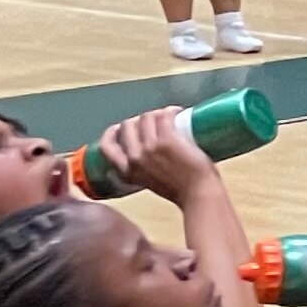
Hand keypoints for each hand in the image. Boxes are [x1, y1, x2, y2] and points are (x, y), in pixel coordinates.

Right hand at [94, 107, 222, 203]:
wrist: (199, 196)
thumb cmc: (181, 192)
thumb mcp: (149, 182)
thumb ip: (142, 169)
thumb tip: (145, 152)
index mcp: (128, 171)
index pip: (107, 147)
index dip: (112, 133)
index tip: (120, 127)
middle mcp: (135, 158)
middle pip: (128, 125)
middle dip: (140, 120)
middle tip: (155, 122)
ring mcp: (150, 147)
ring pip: (146, 117)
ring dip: (157, 113)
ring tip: (170, 117)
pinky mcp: (167, 139)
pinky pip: (164, 115)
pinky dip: (171, 111)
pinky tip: (178, 112)